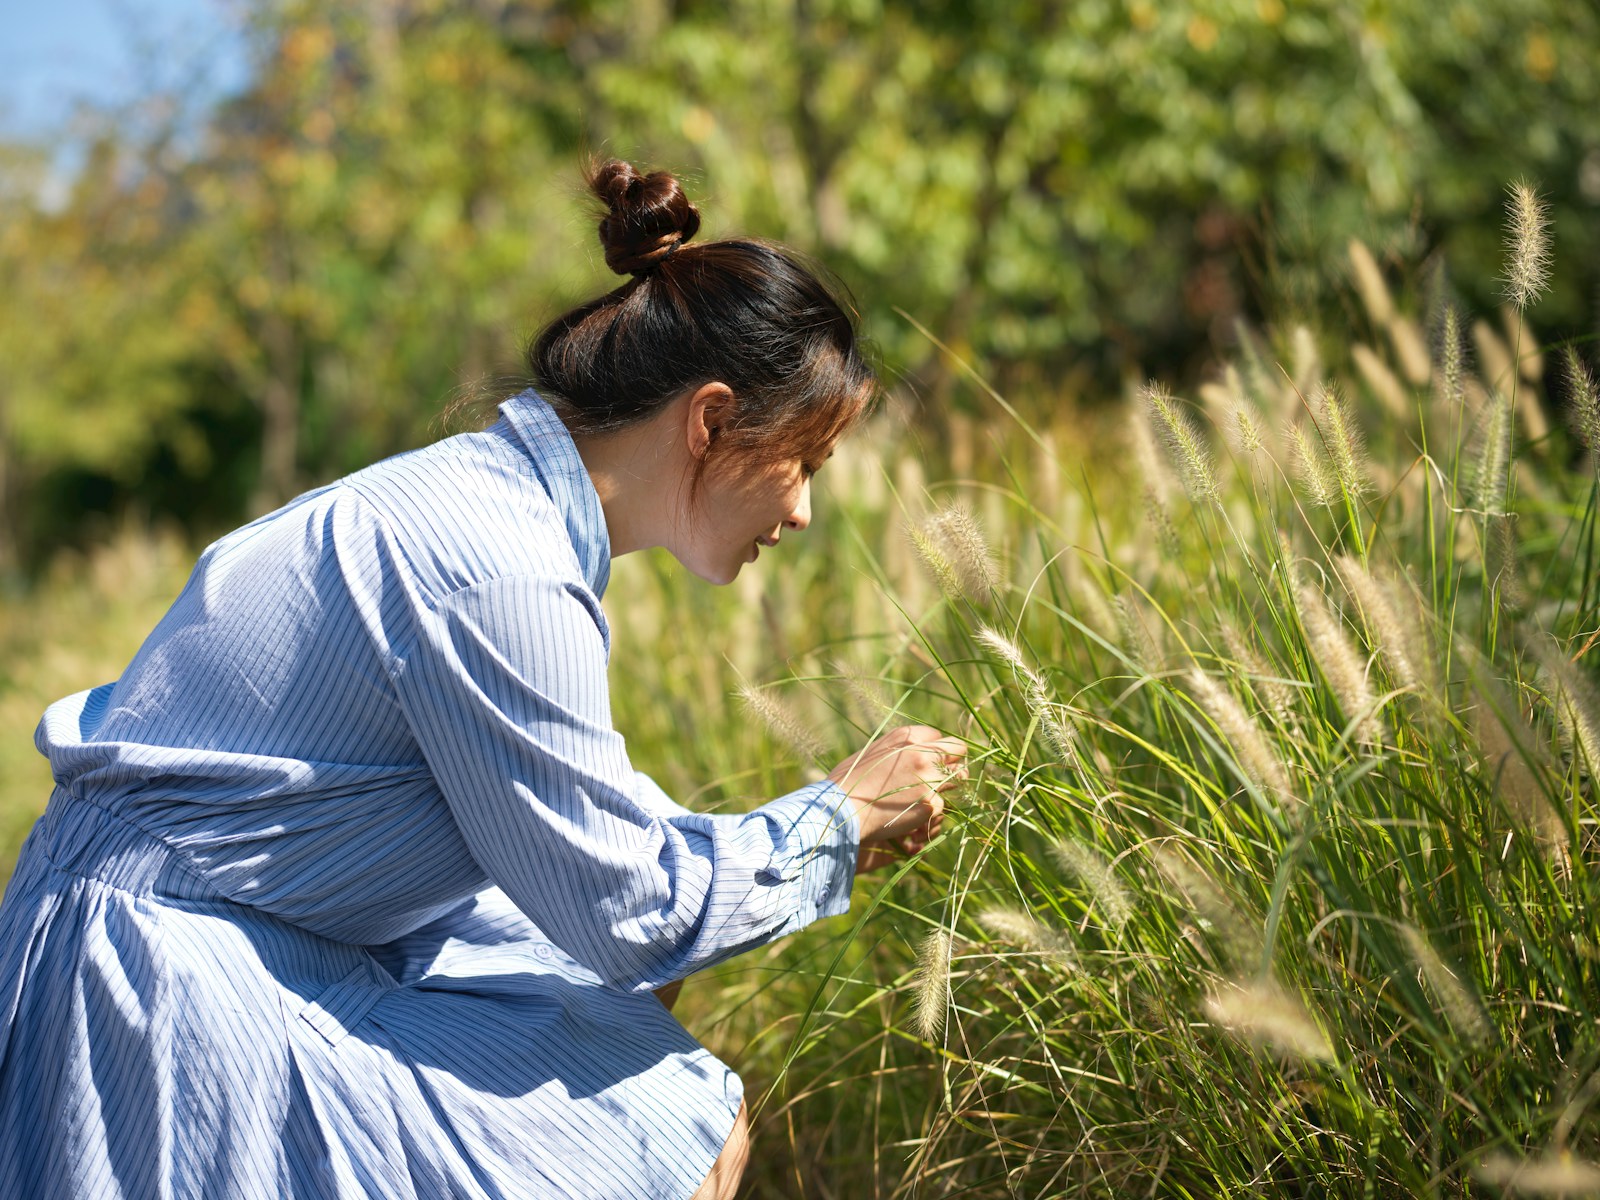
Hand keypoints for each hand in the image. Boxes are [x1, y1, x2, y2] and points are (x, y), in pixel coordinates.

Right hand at [827, 725, 964, 871]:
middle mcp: (923, 752)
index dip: (936, 749)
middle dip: (954, 762)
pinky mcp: (931, 803)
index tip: (932, 760)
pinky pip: (942, 805)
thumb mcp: (871, 752)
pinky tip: (913, 815)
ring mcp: (930, 778)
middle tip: (947, 775)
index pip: (938, 736)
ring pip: (958, 778)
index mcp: (907, 737)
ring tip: (930, 795)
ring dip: (948, 786)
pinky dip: (930, 811)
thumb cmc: (848, 782)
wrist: (842, 810)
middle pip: (957, 750)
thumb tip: (909, 753)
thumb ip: (897, 749)